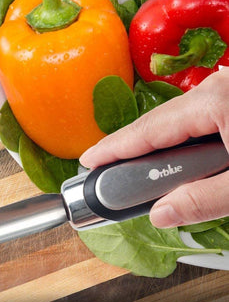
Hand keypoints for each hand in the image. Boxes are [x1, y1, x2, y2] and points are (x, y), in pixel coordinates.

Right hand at [80, 68, 228, 227]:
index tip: (87, 160)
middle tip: (103, 171)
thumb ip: (204, 200)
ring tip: (137, 171)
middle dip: (129, 149)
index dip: (113, 148)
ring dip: (156, 147)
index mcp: (215, 102)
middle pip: (156, 122)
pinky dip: (178, 140)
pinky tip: (175, 158)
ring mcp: (224, 89)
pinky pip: (194, 118)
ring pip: (175, 121)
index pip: (147, 129)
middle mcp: (215, 88)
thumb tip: (161, 214)